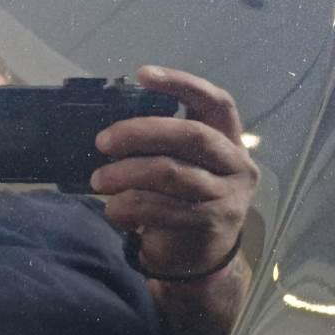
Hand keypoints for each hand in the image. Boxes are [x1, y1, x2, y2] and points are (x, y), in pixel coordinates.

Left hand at [90, 66, 258, 276]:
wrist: (199, 260)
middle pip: (190, 135)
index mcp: (229, 140)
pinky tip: (113, 210)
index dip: (182, 83)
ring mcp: (227, 196)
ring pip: (170, 173)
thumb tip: (109, 128)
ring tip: (98, 182)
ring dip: (125, 174)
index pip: (215, 101)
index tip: (143, 74)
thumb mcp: (180, 165)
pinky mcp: (209, 224)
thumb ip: (161, 144)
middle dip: (140, 132)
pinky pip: (162, 208)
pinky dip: (129, 206)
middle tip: (102, 141)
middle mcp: (236, 164)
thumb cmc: (181, 199)